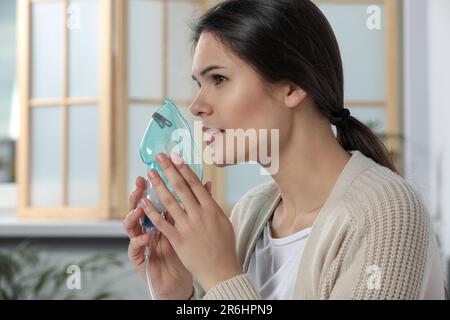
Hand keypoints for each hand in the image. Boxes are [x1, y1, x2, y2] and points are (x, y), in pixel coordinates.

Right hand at [123, 176, 211, 298]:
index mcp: (159, 218)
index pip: (153, 197)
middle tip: (140, 183)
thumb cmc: (185, 250)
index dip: (154, 184)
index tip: (155, 169)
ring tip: (138, 207)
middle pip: (137, 206)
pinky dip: (139, 241)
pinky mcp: (139, 256)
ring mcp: (140, 240)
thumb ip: (193, 206)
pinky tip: (145, 236)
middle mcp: (146, 227)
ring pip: (130, 225)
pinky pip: (134, 248)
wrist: (178, 276)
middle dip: (138, 194)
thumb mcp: (189, 226)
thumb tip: (207, 184)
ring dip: (133, 215)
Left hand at [140, 152, 241, 291]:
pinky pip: (161, 222)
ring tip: (150, 173)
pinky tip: (143, 201)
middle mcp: (199, 214)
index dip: (184, 169)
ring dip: (158, 185)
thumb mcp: (223, 221)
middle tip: (160, 157)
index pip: (195, 184)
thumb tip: (206, 188)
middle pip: (180, 187)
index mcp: (211, 208)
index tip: (176, 157)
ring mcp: (187, 226)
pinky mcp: (178, 239)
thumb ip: (212, 204)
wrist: (221, 270)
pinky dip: (151, 211)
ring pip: (169, 201)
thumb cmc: (225, 246)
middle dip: (169, 170)